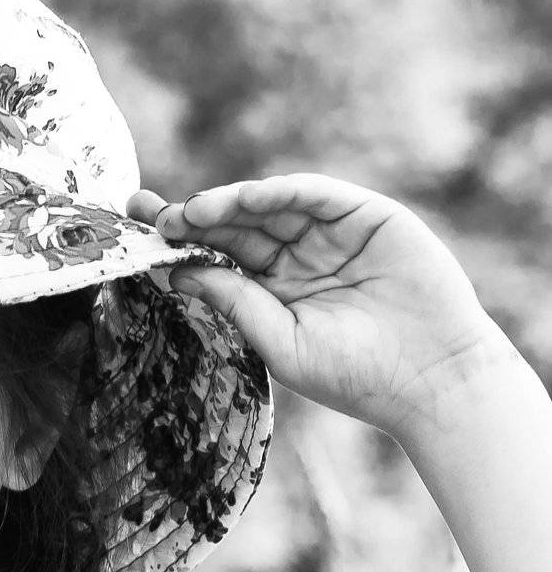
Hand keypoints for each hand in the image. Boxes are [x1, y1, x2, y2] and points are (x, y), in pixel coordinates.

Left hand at [128, 174, 519, 439]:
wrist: (431, 380)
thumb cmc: (354, 375)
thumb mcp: (278, 339)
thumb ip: (232, 300)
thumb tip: (175, 271)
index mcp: (273, 289)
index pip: (219, 255)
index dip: (182, 241)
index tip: (140, 233)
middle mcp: (298, 255)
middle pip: (236, 225)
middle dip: (193, 216)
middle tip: (152, 214)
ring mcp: (332, 233)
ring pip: (269, 206)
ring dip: (228, 202)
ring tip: (191, 210)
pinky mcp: (366, 215)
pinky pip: (315, 194)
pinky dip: (279, 191)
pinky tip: (244, 197)